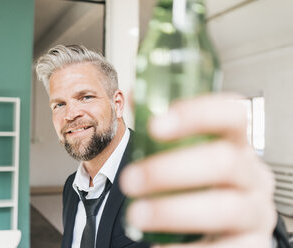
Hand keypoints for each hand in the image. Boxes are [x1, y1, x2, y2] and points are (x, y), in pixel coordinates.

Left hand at [120, 94, 276, 246]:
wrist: (220, 229)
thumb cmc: (198, 185)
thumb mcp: (184, 156)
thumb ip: (160, 131)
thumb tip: (130, 97)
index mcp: (237, 145)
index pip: (232, 115)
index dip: (197, 114)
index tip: (155, 124)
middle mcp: (253, 175)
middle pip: (224, 162)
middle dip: (170, 170)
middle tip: (130, 179)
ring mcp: (257, 212)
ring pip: (225, 207)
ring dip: (172, 210)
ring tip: (137, 214)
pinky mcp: (251, 246)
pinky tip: (155, 245)